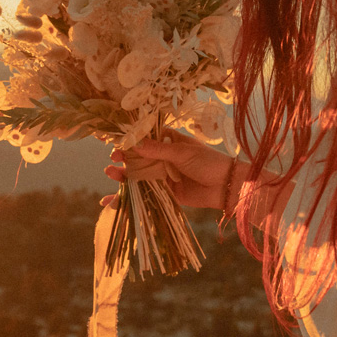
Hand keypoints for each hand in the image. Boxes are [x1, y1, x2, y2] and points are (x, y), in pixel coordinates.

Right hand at [101, 131, 239, 210]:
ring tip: (109, 173)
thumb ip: (158, 150)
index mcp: (169, 141)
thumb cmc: (209, 162)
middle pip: (138, 157)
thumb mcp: (182, 153)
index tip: (113, 140)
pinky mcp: (165, 192)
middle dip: (123, 158)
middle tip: (112, 159)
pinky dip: (129, 195)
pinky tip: (112, 199)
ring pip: (138, 174)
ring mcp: (163, 175)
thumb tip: (133, 144)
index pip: (144, 137)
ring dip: (123, 175)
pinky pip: (144, 192)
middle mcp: (163, 157)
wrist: (227, 187)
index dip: (128, 139)